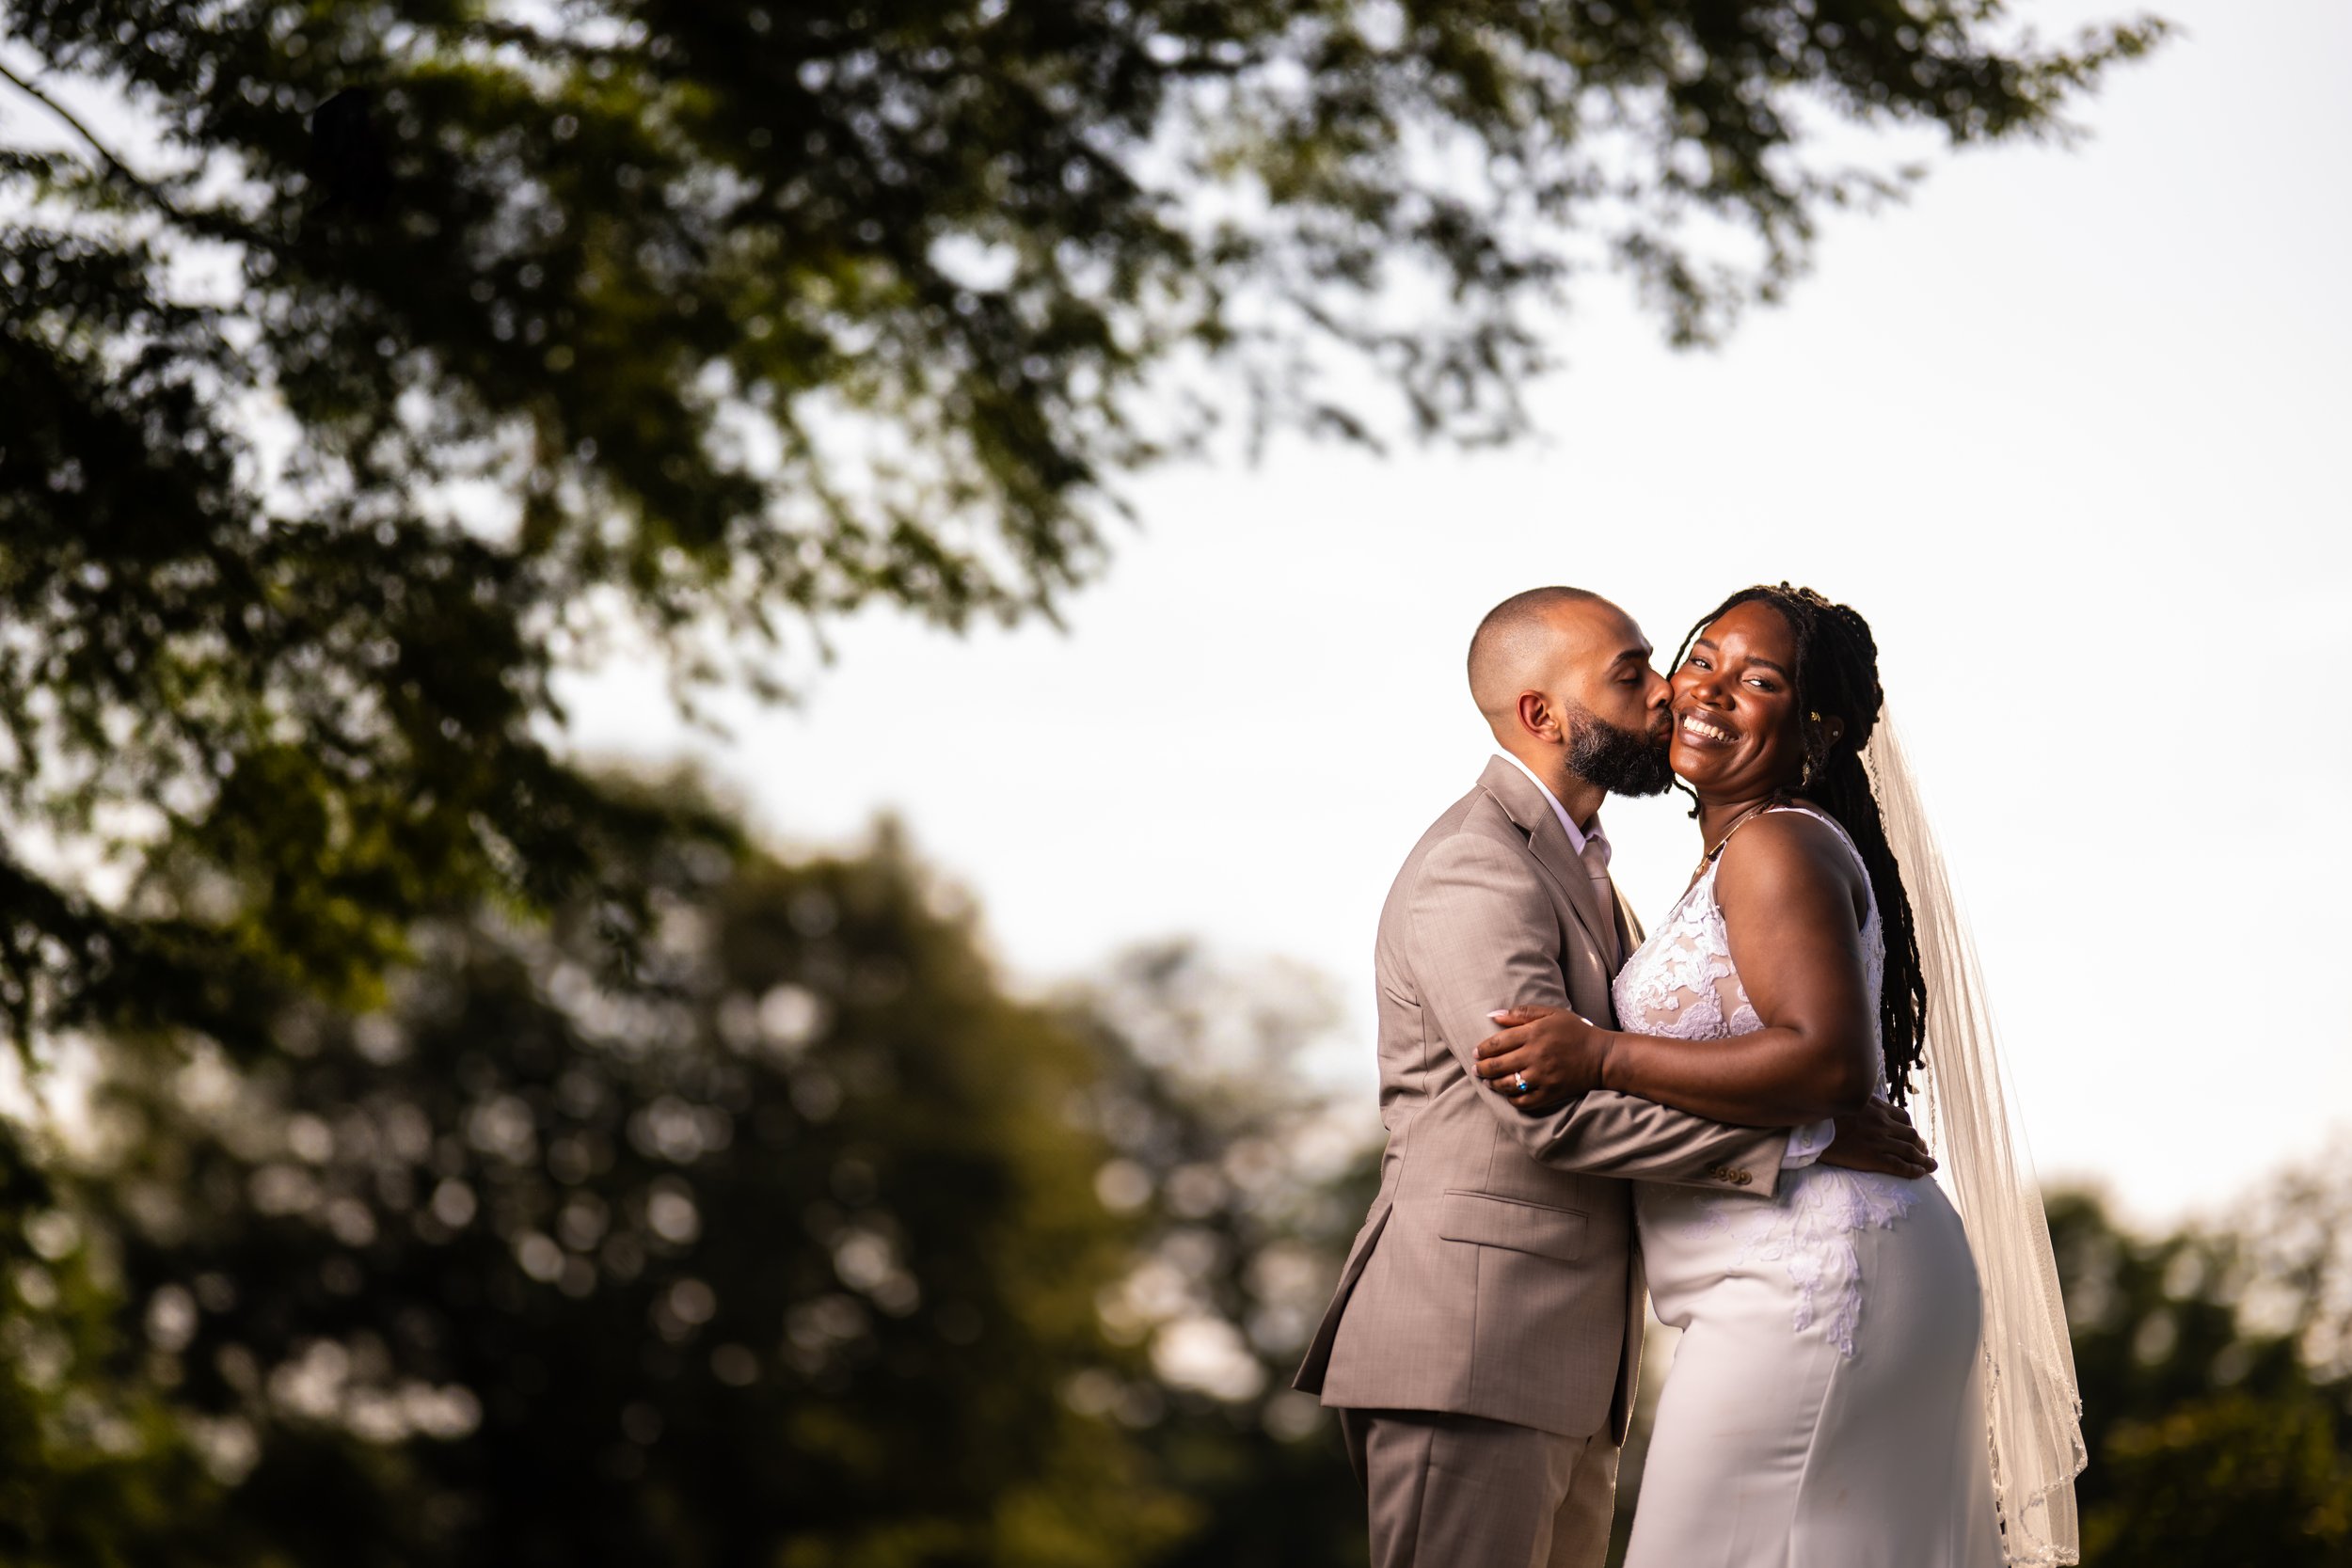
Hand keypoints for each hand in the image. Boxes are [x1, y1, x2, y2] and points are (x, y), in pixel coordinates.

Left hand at [1474, 1005, 1607, 1110]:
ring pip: (1508, 1084)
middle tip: (1477, 1069)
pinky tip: (1509, 1094)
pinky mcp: (1551, 1093)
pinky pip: (1524, 1101)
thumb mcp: (1551, 1014)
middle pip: (1498, 1065)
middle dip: (1482, 1068)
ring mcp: (1543, 1076)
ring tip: (1488, 1082)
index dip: (1482, 1049)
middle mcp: (1536, 1055)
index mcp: (1534, 1033)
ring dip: (1493, 1084)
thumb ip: (1521, 1013)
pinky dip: (1512, 1100)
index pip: (1498, 1043)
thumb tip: (1493, 1015)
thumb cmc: (1576, 1031)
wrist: (1602, 1057)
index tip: (1476, 1052)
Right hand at [1817, 1099, 1936, 1179]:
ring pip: (1910, 1150)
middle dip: (1919, 1144)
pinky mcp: (1873, 1158)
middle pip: (1910, 1134)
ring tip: (1930, 1165)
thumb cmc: (1818, 1114)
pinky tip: (1921, 1174)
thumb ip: (1853, 1101)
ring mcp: (1879, 1141)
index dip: (1909, 1128)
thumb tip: (1852, 1103)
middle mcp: (1881, 1123)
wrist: (1808, 1128)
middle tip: (1923, 1152)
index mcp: (1874, 1107)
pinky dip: (1914, 1170)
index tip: (1912, 1135)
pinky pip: (1900, 1165)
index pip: (1901, 1117)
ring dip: (1923, 1159)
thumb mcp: (1840, 1098)